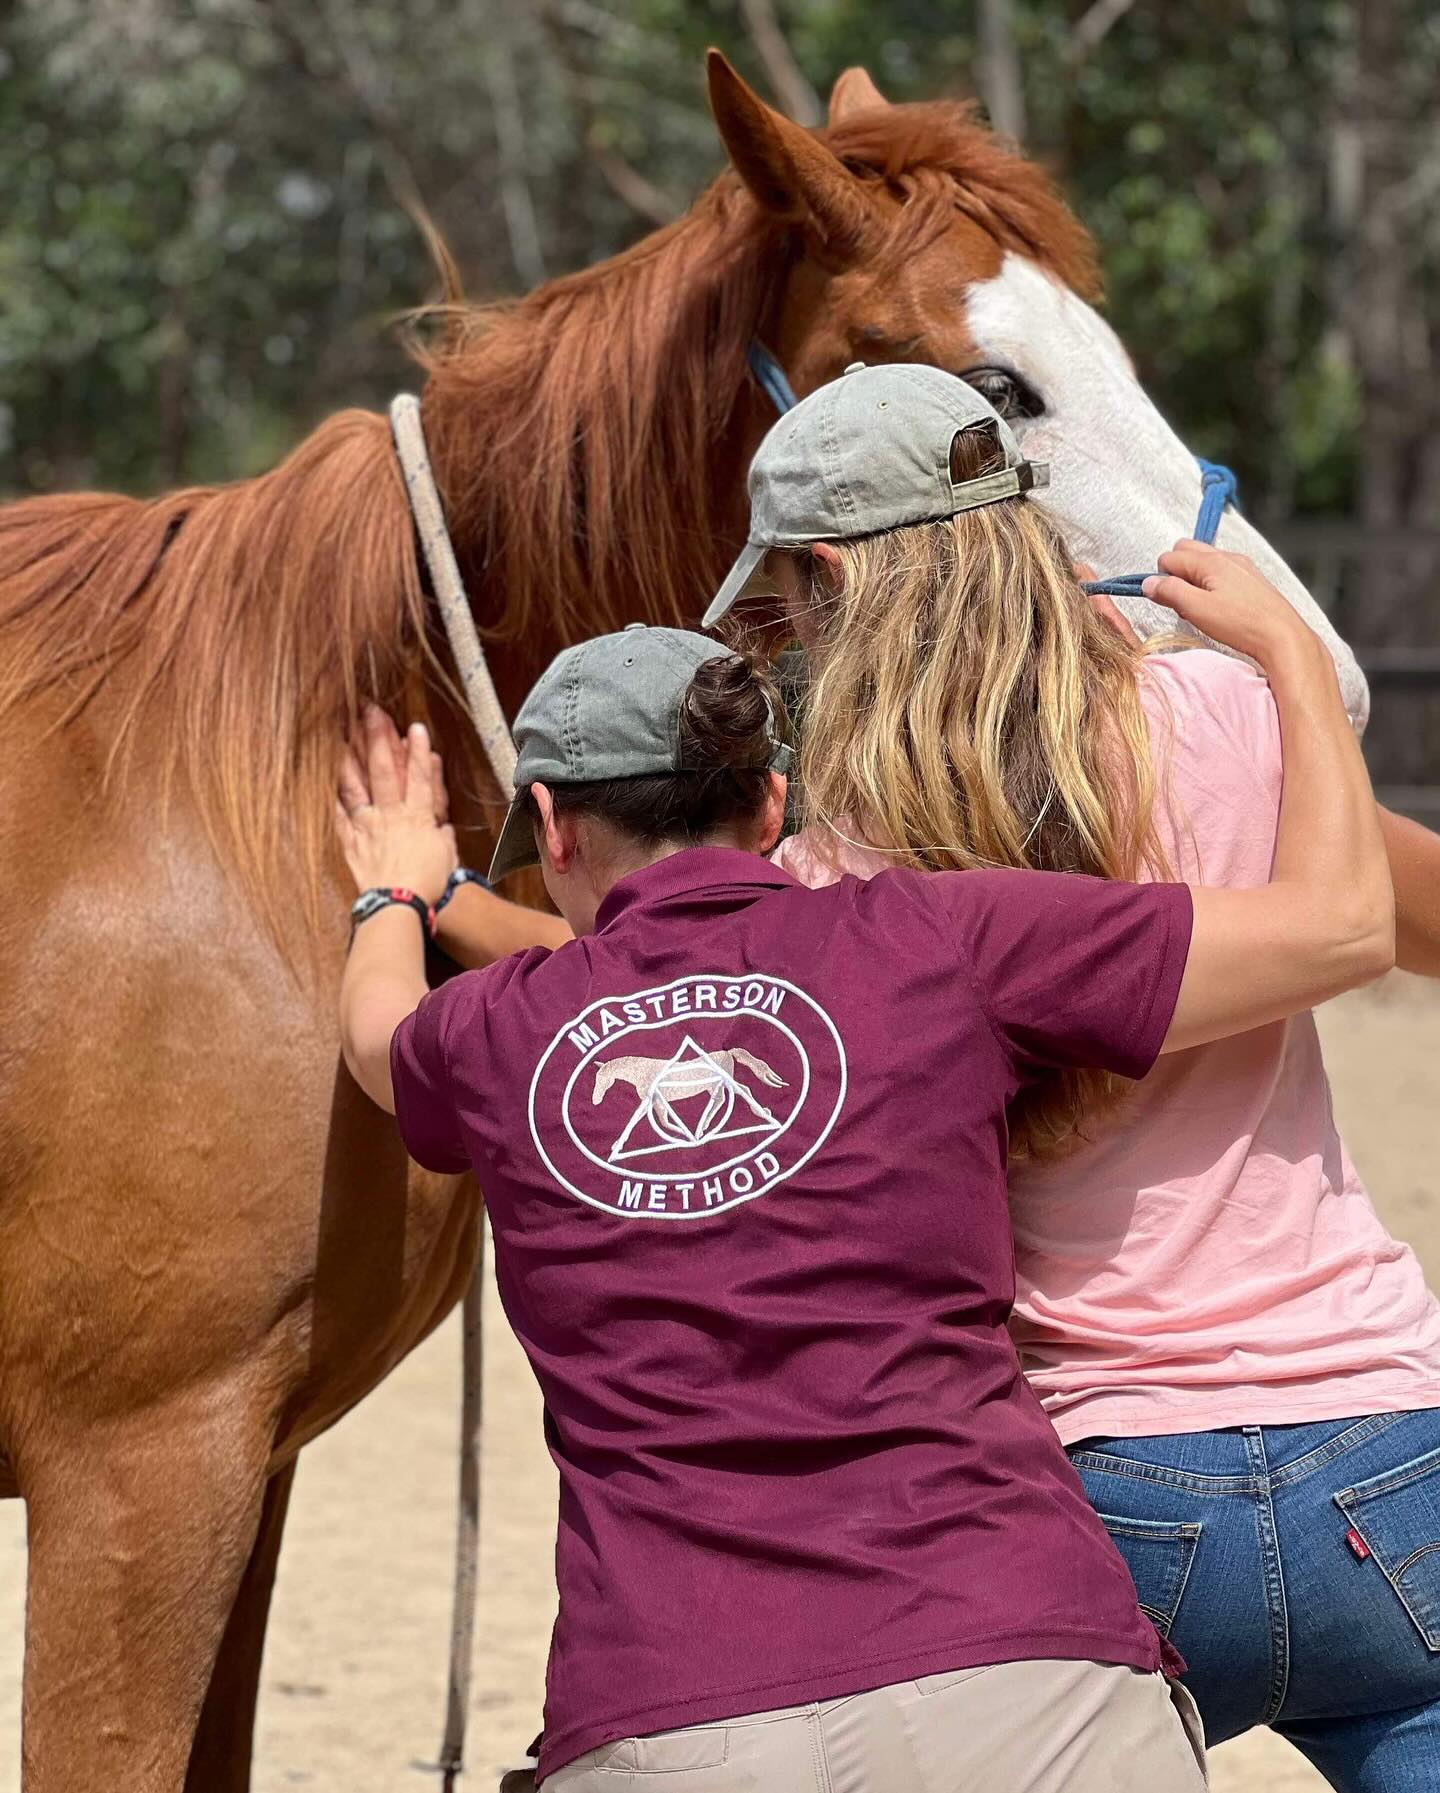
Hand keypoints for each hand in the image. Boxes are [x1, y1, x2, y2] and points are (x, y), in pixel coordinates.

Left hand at [336, 706, 457, 904]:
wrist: (397, 904)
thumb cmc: (426, 884)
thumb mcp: (445, 857)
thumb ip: (442, 836)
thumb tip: (442, 826)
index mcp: (417, 817)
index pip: (418, 777)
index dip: (417, 751)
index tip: (413, 727)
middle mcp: (390, 815)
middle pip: (384, 771)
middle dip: (378, 739)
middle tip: (370, 713)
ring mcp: (368, 826)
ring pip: (357, 786)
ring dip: (350, 758)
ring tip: (342, 735)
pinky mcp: (352, 842)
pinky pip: (340, 816)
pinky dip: (333, 798)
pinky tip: (325, 780)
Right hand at [1142, 541, 1315, 669]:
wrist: (1283, 636)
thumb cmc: (1241, 624)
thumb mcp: (1196, 609)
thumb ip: (1169, 592)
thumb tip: (1148, 583)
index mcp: (1211, 561)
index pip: (1170, 557)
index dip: (1161, 579)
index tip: (1167, 601)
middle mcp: (1227, 557)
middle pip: (1187, 551)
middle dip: (1176, 573)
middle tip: (1182, 602)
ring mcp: (1242, 567)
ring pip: (1205, 562)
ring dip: (1194, 579)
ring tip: (1201, 608)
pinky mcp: (1253, 580)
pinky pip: (1222, 572)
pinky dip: (1212, 584)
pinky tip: (1220, 608)